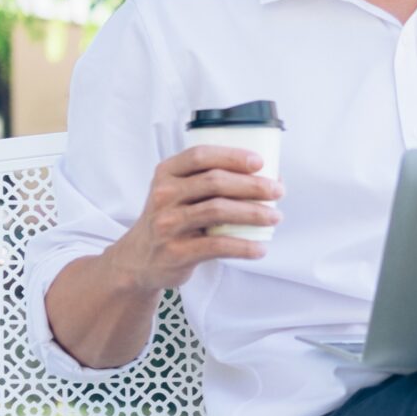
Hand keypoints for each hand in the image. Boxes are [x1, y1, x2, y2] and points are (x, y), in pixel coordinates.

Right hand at [103, 145, 283, 292]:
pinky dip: (243, 246)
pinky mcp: (176, 251)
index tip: (260, 162)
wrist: (139, 259)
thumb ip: (207, 182)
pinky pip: (216, 246)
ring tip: (275, 217)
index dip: (232, 156)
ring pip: (218, 210)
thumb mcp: (176, 193)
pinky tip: (260, 248)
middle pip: (215, 182)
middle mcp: (164, 195)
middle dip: (253, 185)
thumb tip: (266, 178)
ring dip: (254, 213)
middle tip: (277, 191)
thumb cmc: (170, 220)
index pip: (200, 156)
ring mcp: (167, 223)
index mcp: (167, 173)